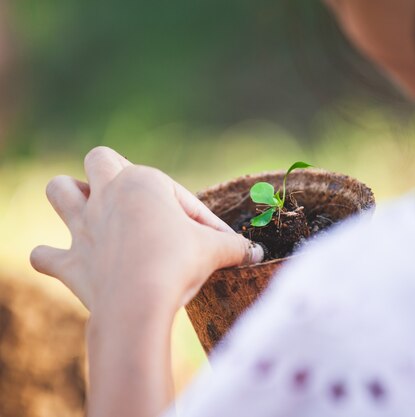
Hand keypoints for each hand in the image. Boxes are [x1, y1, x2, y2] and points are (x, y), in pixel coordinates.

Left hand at [30, 146, 262, 315]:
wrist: (139, 301)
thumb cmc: (179, 263)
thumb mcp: (216, 249)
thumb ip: (236, 247)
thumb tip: (259, 253)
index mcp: (144, 181)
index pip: (178, 194)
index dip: (202, 219)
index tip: (219, 243)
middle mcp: (107, 194)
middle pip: (98, 159)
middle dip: (110, 172)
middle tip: (132, 199)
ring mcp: (82, 226)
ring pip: (58, 190)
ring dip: (70, 197)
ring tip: (89, 212)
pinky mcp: (69, 261)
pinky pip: (44, 256)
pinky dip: (51, 258)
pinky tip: (63, 262)